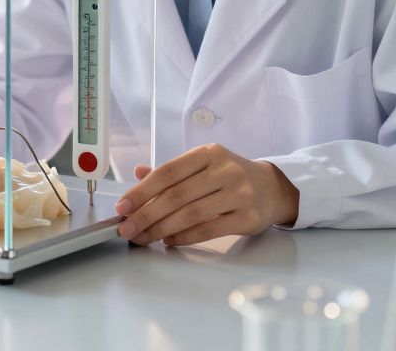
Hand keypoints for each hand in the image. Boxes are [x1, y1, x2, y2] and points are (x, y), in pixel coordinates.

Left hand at [114, 144, 299, 245]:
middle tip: (127, 229)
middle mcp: (224, 170)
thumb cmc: (229, 177)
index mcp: (207, 153)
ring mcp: (238, 193)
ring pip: (191, 214)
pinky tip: (169, 241)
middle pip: (177, 196)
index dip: (142, 191)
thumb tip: (138, 173)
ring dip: (162, 229)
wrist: (272, 188)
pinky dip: (185, 237)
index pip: (168, 172)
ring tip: (144, 237)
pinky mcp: (248, 217)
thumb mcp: (203, 165)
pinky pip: (209, 230)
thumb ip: (171, 171)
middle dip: (146, 215)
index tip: (123, 206)